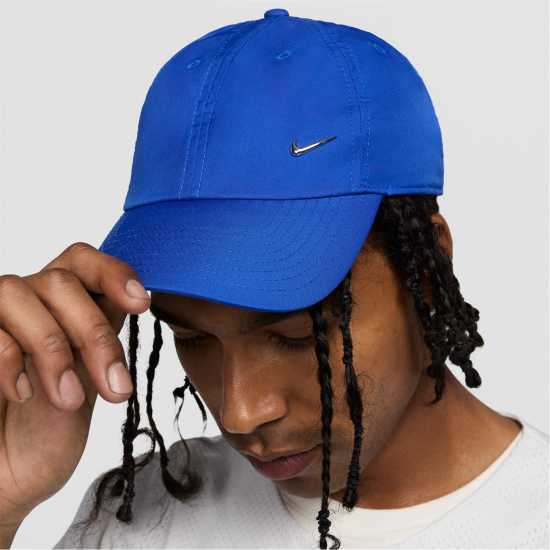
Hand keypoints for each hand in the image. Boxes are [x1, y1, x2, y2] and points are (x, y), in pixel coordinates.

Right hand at [0, 242, 150, 524]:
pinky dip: (10, 360)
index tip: (141, 304)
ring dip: (52, 347)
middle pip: (60, 281)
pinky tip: (23, 393)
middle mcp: (26, 303)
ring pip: (18, 292)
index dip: (113, 272)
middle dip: (92, 332)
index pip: (83, 262)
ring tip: (69, 399)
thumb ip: (104, 338)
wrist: (5, 476)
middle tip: (116, 388)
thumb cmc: (47, 430)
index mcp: (62, 308)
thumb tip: (140, 298)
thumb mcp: (91, 381)